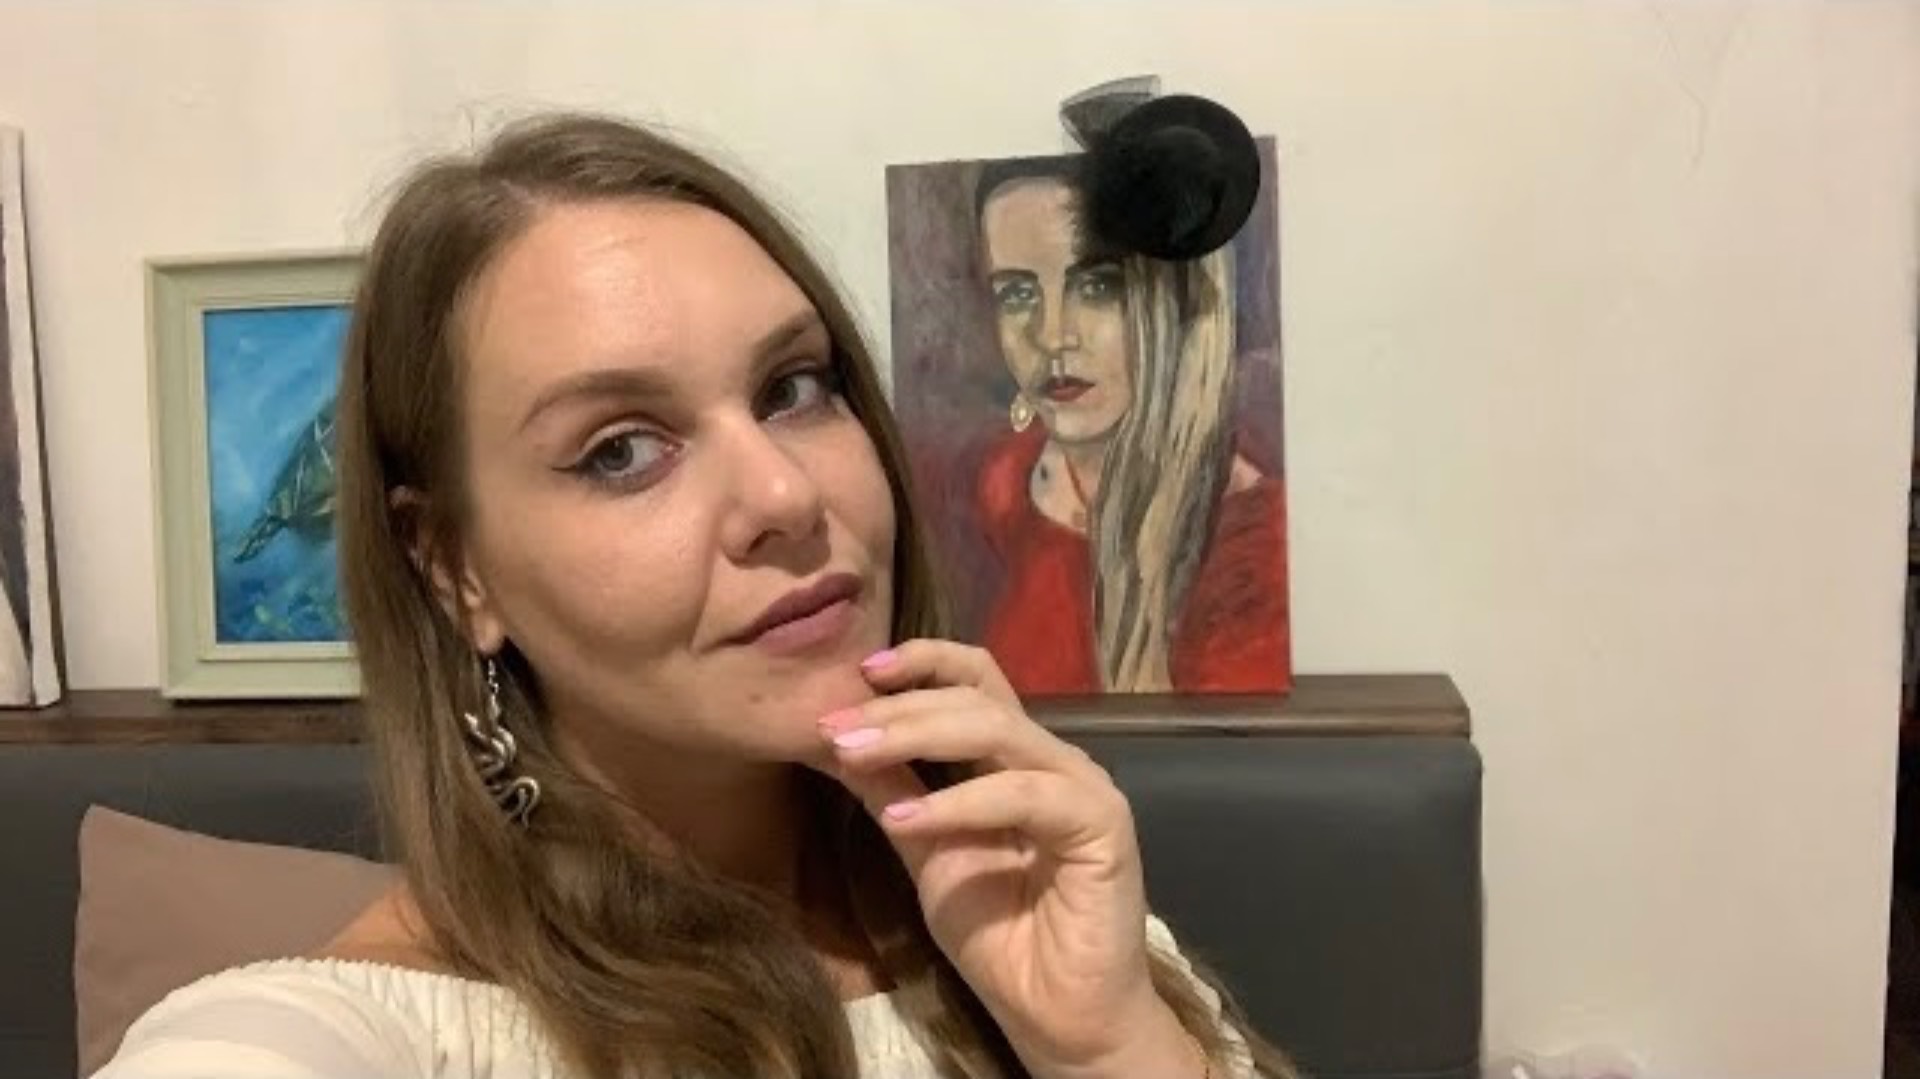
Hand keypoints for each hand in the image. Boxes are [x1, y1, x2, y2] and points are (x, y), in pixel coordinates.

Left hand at [812, 639, 1178, 1077]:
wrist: (1054, 1014)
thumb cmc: (1000, 937)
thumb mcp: (927, 854)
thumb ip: (894, 794)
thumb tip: (839, 740)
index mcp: (1016, 758)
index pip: (975, 680)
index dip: (921, 663)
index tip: (856, 673)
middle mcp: (1052, 760)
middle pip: (976, 697)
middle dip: (897, 706)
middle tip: (834, 725)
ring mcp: (1082, 786)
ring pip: (997, 729)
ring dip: (915, 736)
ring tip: (852, 753)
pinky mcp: (1101, 823)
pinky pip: (1021, 794)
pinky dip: (957, 802)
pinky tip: (905, 821)